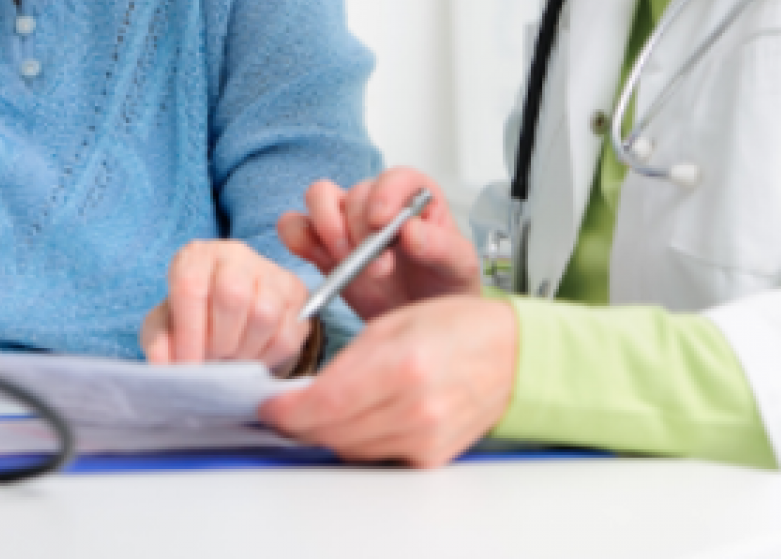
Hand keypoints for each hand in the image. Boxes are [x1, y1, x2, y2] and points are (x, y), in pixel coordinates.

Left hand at [141, 241, 312, 374]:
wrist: (228, 312)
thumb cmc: (193, 317)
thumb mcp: (165, 327)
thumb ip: (159, 343)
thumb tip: (163, 364)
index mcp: (196, 257)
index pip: (191, 287)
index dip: (188, 333)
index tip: (186, 366)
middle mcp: (234, 255)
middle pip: (233, 297)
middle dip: (220, 342)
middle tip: (212, 359)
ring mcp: (270, 270)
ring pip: (265, 314)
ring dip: (245, 350)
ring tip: (231, 358)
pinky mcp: (296, 292)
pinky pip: (288, 332)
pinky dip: (268, 356)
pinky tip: (252, 356)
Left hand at [259, 295, 517, 466]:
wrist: (512, 355)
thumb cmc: (457, 327)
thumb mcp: (393, 323)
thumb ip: (346, 361)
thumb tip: (304, 393)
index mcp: (402, 365)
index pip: (324, 404)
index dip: (286, 410)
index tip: (268, 404)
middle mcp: (415, 408)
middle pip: (331, 433)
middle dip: (300, 422)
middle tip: (286, 407)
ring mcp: (426, 437)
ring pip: (350, 450)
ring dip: (327, 433)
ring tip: (322, 409)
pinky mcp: (432, 456)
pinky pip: (377, 456)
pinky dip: (359, 441)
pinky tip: (360, 418)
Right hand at [277, 170, 481, 320]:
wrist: (420, 320)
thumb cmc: (444, 287)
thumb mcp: (459, 268)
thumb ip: (441, 247)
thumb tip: (411, 231)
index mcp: (417, 197)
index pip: (395, 177)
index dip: (385, 194)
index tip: (383, 222)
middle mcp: (378, 202)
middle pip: (355, 194)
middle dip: (361, 232)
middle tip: (378, 269)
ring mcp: (347, 221)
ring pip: (318, 197)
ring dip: (327, 228)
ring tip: (347, 264)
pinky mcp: (323, 246)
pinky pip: (295, 226)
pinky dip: (299, 240)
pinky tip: (324, 264)